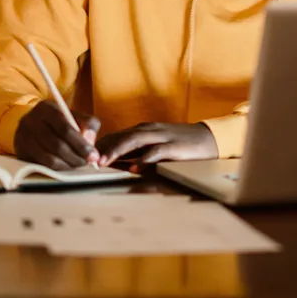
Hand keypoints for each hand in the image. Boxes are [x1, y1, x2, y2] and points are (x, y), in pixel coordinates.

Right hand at [14, 100, 100, 169]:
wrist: (33, 125)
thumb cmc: (59, 121)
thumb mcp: (74, 116)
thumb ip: (88, 124)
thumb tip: (90, 140)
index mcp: (45, 108)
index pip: (65, 129)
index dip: (81, 144)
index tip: (93, 155)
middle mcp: (30, 121)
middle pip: (57, 145)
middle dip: (76, 156)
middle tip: (88, 162)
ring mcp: (23, 137)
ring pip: (50, 158)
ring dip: (68, 164)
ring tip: (79, 164)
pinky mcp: (21, 152)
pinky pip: (42, 165)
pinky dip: (58, 168)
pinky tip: (67, 165)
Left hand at [95, 122, 217, 171]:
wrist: (210, 138)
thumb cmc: (181, 145)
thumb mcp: (156, 145)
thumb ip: (138, 152)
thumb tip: (117, 163)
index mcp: (144, 130)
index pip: (118, 135)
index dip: (102, 145)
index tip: (86, 156)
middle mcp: (150, 130)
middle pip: (123, 136)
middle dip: (104, 147)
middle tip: (89, 159)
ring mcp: (162, 137)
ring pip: (135, 140)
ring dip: (118, 150)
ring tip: (104, 162)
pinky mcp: (175, 147)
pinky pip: (157, 152)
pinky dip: (144, 159)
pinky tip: (134, 167)